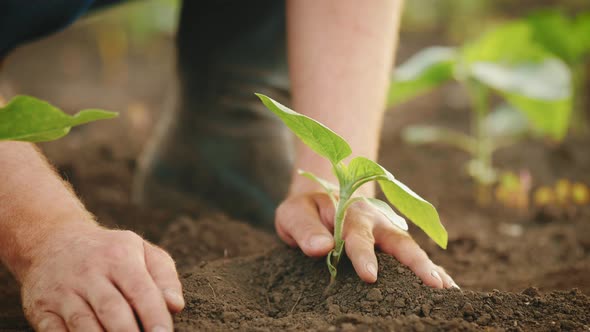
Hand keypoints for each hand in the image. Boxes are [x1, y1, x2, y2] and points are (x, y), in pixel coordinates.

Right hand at [19, 222, 183, 331]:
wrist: (53, 240)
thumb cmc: (111, 253)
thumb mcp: (141, 251)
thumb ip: (164, 277)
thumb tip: (176, 305)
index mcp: (119, 257)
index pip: (141, 291)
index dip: (154, 316)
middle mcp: (90, 273)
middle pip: (112, 312)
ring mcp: (63, 292)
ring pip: (84, 326)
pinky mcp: (42, 309)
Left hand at [275, 192, 457, 287]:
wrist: (320, 198)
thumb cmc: (305, 211)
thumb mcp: (294, 214)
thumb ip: (305, 229)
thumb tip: (321, 248)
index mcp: (348, 212)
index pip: (356, 236)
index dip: (363, 255)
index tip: (370, 275)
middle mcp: (374, 220)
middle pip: (397, 240)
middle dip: (414, 262)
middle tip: (432, 283)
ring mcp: (386, 230)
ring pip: (410, 248)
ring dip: (428, 267)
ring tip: (448, 288)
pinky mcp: (392, 241)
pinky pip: (412, 255)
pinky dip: (430, 269)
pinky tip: (447, 285)